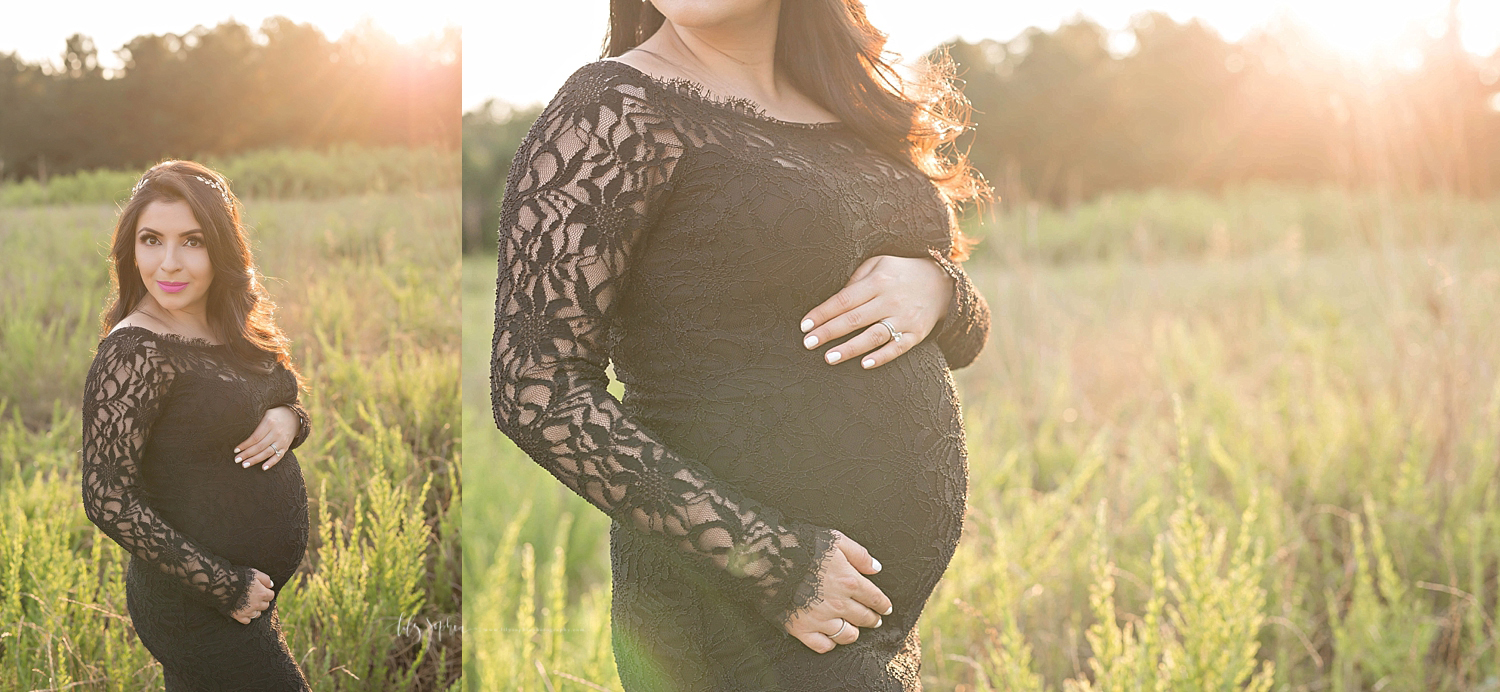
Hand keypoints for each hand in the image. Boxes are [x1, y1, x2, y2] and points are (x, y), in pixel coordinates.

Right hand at [229, 569, 274, 623]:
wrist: (222, 584)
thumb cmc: (239, 577)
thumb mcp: (255, 573)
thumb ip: (265, 579)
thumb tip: (271, 585)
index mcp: (262, 593)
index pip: (271, 596)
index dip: (267, 592)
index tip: (262, 590)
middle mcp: (256, 604)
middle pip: (265, 605)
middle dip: (262, 601)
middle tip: (255, 596)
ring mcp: (248, 611)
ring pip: (257, 614)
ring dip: (255, 609)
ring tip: (249, 603)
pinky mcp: (238, 616)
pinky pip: (247, 621)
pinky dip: (247, 617)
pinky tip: (243, 610)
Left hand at [235, 406, 296, 469]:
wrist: (294, 416)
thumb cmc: (274, 415)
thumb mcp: (265, 413)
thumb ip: (256, 423)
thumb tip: (241, 434)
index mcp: (269, 423)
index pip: (255, 437)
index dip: (245, 445)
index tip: (236, 450)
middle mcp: (276, 433)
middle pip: (260, 446)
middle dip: (247, 454)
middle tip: (237, 460)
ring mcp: (282, 441)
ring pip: (267, 453)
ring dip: (255, 460)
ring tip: (245, 465)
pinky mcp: (286, 447)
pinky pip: (278, 456)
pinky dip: (271, 463)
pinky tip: (263, 468)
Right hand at [782, 529, 892, 653]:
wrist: (770, 558)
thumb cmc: (803, 546)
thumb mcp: (836, 540)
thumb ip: (859, 555)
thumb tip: (876, 568)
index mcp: (850, 582)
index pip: (875, 599)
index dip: (883, 605)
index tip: (886, 609)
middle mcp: (839, 604)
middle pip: (864, 618)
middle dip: (872, 620)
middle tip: (875, 620)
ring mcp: (821, 619)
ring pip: (847, 635)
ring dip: (853, 633)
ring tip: (854, 630)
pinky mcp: (802, 629)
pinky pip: (823, 645)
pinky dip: (830, 643)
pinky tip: (831, 637)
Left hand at [799, 255, 953, 369]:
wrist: (941, 282)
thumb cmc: (899, 273)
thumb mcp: (878, 264)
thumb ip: (856, 279)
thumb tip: (834, 302)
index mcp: (878, 281)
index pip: (844, 299)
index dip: (823, 313)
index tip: (804, 325)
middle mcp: (891, 300)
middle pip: (854, 319)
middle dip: (829, 332)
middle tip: (807, 343)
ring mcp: (905, 318)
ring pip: (874, 336)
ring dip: (850, 348)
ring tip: (828, 358)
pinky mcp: (917, 333)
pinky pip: (898, 348)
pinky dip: (882, 357)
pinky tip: (864, 365)